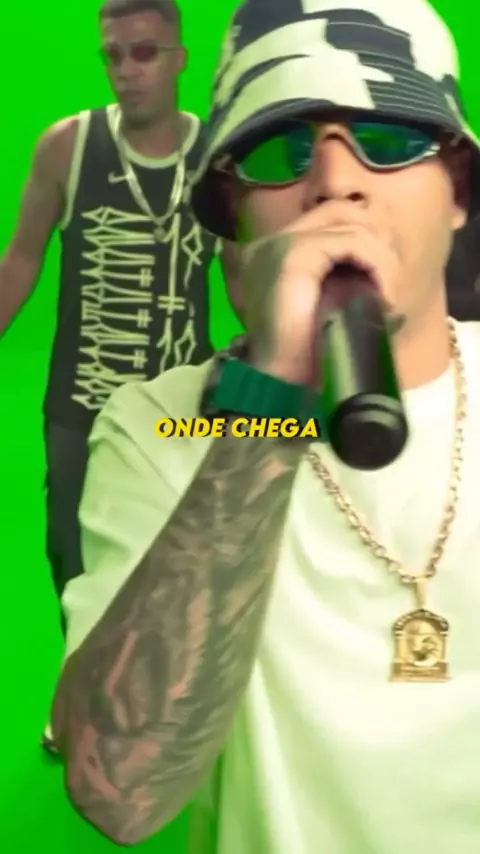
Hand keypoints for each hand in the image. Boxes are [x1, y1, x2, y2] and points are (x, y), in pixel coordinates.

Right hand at [241, 202, 400, 386]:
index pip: (331, 215)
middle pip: (343, 209)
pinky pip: (352, 242)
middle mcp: (272, 241)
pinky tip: (384, 293)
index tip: (388, 273)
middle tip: (393, 282)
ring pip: (352, 221)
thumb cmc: (304, 356)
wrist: (280, 384)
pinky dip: (377, 264)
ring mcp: (279, 244)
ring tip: (389, 294)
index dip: (368, 236)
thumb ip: (344, 278)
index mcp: (274, 252)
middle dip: (379, 240)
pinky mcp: (294, 255)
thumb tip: (386, 263)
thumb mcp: (328, 307)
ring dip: (383, 258)